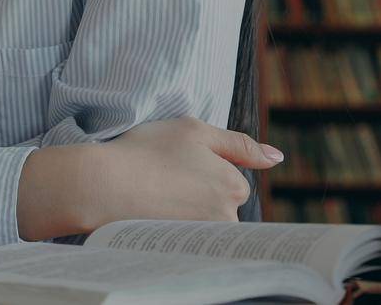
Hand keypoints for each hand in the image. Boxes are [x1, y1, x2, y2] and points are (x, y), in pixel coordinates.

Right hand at [91, 117, 282, 223]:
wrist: (103, 184)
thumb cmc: (146, 151)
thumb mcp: (194, 130)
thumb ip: (239, 143)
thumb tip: (278, 158)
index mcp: (232, 186)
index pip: (235, 182)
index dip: (209, 169)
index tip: (180, 164)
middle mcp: (225, 218)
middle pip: (222, 206)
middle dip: (202, 195)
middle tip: (166, 179)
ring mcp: (203, 237)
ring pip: (206, 223)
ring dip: (188, 211)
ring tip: (158, 196)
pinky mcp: (182, 250)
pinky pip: (189, 239)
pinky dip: (175, 227)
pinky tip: (155, 214)